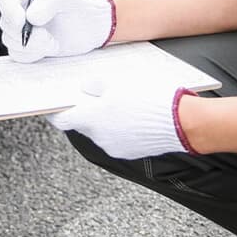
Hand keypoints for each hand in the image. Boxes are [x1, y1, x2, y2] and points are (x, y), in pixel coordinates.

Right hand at [0, 0, 114, 62]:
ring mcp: (22, 30)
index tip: (22, 21)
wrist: (91, 27)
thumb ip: (49, 3)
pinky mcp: (27, 47)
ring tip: (53, 42)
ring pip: (10, 41)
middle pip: (6, 24)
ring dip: (32, 46)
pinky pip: (18, 55)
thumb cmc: (79, 7)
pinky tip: (50, 48)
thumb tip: (30, 17)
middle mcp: (20, 11)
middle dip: (26, 34)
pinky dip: (33, 55)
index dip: (8, 10)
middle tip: (47, 36)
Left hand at [47, 82, 196, 159]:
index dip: (55, 112)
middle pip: (82, 125)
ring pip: (100, 132)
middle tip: (94, 96)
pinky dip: (118, 129)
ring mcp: (114, 147)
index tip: (53, 106)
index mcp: (94, 118)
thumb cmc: (152, 98)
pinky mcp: (128, 153)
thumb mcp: (122, 83)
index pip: (62, 120)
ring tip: (121, 104)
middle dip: (85, 112)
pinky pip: (115, 140)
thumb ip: (98, 87)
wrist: (183, 122)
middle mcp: (100, 137)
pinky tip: (132, 117)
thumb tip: (86, 89)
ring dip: (104, 121)